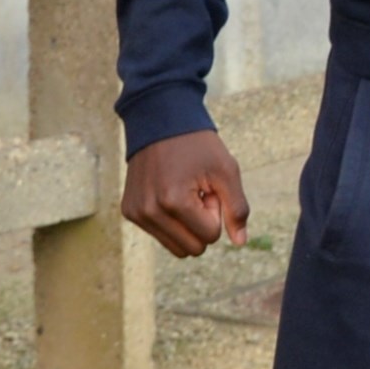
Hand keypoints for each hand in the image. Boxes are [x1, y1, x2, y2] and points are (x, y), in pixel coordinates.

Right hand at [121, 130, 247, 258]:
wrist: (159, 120)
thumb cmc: (198, 145)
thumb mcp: (226, 171)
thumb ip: (237, 209)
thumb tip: (240, 242)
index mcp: (174, 202)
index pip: (210, 236)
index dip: (216, 211)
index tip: (209, 187)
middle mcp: (149, 212)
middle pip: (192, 248)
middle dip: (202, 223)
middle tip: (199, 192)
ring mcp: (136, 213)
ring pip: (176, 247)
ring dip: (187, 225)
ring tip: (185, 193)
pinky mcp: (129, 211)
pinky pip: (160, 235)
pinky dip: (171, 220)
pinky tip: (170, 192)